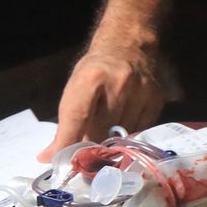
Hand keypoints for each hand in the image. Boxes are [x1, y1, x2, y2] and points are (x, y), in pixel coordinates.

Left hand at [40, 40, 166, 159]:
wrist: (129, 44)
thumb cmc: (96, 69)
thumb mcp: (75, 88)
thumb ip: (66, 123)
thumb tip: (49, 157)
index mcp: (91, 78)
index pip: (78, 118)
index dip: (67, 143)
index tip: (60, 162)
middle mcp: (119, 84)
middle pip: (100, 130)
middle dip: (89, 145)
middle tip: (83, 153)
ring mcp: (141, 91)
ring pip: (122, 134)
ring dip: (111, 141)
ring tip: (104, 138)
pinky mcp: (157, 98)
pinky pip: (141, 129)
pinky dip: (130, 134)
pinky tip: (123, 127)